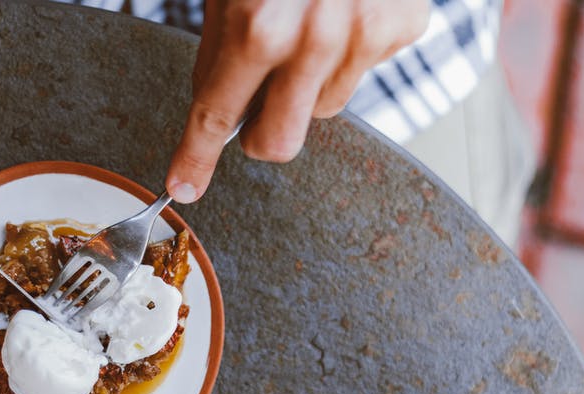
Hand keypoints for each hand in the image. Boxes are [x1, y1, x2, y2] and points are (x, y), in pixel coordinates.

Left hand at [166, 0, 428, 202]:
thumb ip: (222, 45)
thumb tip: (218, 107)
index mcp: (258, 27)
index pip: (216, 114)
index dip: (194, 157)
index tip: (182, 185)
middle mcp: (315, 41)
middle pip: (280, 142)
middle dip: (262, 134)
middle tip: (258, 109)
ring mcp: (364, 37)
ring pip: (326, 108)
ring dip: (310, 83)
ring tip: (311, 24)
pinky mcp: (400, 28)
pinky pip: (366, 69)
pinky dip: (353, 48)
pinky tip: (347, 5)